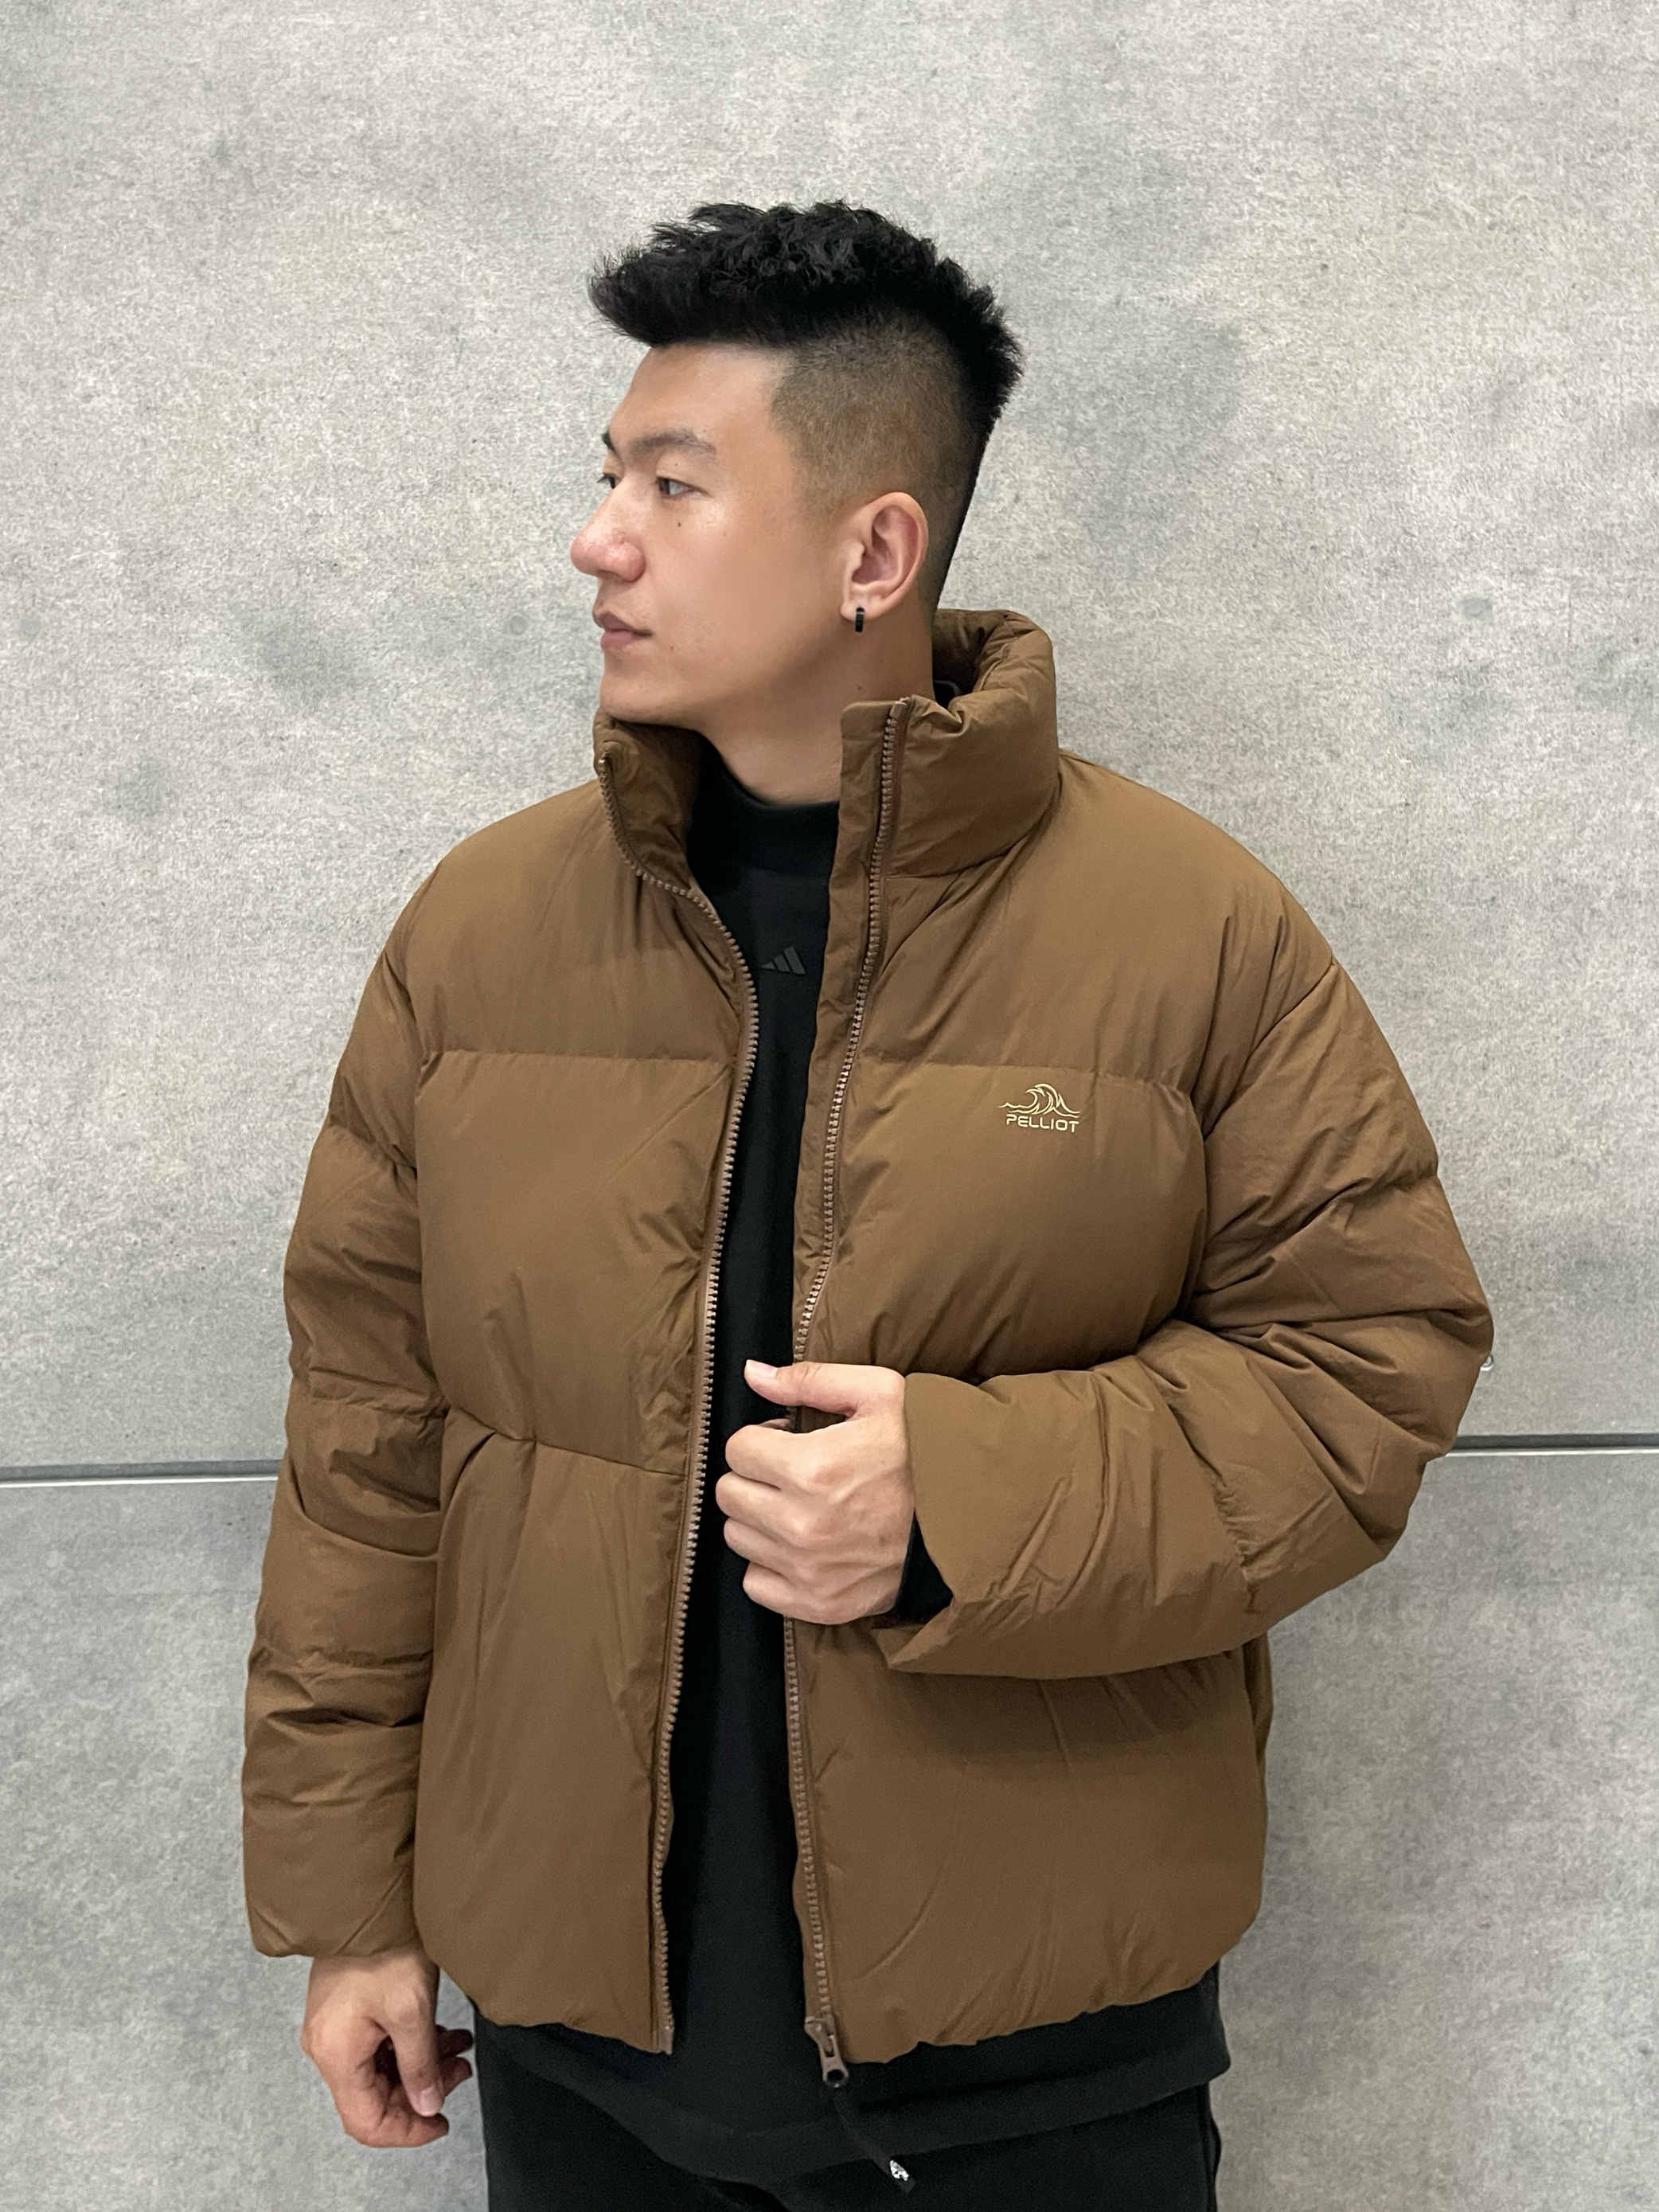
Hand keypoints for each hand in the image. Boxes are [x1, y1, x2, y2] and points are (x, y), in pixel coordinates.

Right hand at [300, 1942, 473, 2147]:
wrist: (366, 1896)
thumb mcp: (412, 2010)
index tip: (440, 2122)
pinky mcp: (346, 2008)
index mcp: (336, 2055)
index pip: (366, 2122)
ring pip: (380, 2069)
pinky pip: (377, 2044)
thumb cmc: (383, 1945)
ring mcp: (334, 2026)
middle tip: (458, 2073)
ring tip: (459, 2049)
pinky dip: (410, 2044)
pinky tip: (441, 2031)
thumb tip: (428, 2105)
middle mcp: (327, 2046)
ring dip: (421, 2065)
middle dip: (421, 2092)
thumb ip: (421, 2065)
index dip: (406, 2130)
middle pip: (373, 2096)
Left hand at [717, 1359, 913, 1623]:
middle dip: (756, 1478)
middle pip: (731, 1495)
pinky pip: (756, 1583)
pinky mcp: (819, 1603)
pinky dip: (771, 1565)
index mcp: (811, 1466)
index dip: (762, 1439)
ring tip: (802, 1508)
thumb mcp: (879, 1393)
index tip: (788, 1442)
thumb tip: (752, 1374)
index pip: (737, 1449)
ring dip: (761, 1520)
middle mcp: (802, 1523)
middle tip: (792, 1475)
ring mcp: (809, 1569)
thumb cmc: (925, 1450)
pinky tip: (802, 1546)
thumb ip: (809, 1380)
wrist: (972, 1515)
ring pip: (739, 1537)